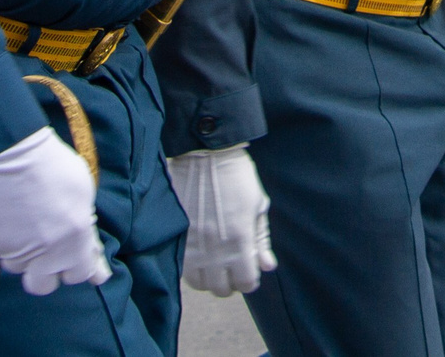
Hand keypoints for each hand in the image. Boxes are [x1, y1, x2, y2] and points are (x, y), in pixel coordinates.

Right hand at [0, 128, 108, 294]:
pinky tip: (4, 213)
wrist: (8, 149)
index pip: (78, 275)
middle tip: (44, 248)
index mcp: (73, 241)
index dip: (76, 264)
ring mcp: (12, 250)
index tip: (72, 256)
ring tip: (22, 220)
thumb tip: (97, 269)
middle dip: (45, 272)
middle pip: (43, 285)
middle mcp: (43, 253)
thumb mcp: (82, 192)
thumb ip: (87, 233)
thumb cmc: (51, 164)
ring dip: (20, 252)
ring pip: (16, 267)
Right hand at [166, 144, 274, 296]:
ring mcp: (193, 247)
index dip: (249, 279)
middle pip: (222, 289)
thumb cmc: (236, 177)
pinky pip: (183, 269)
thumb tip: (268, 266)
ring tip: (213, 262)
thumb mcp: (257, 204)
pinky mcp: (177, 239)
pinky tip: (198, 254)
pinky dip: (191, 268)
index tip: (248, 268)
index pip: (246, 284)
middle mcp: (216, 251)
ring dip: (209, 277)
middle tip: (231, 265)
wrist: (203, 155)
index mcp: (240, 242)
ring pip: (200, 284)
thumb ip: (261, 239)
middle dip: (230, 281)